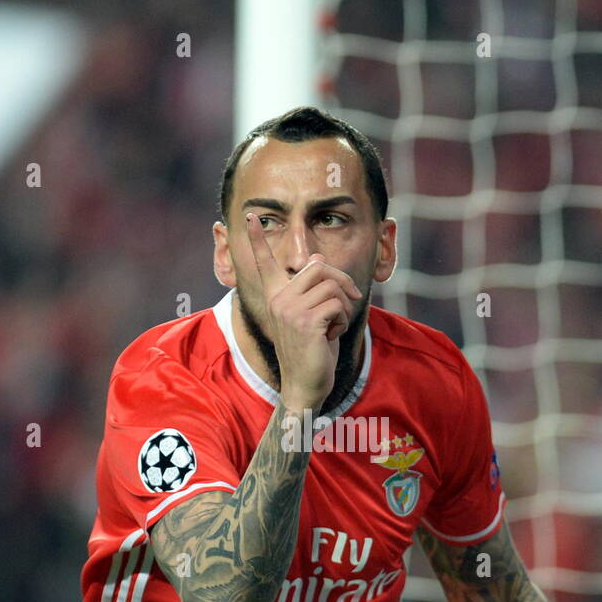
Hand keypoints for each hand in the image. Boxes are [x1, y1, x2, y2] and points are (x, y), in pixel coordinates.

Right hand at [242, 212, 362, 411]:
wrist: (305, 385)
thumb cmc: (312, 350)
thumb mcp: (311, 315)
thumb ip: (311, 288)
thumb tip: (317, 258)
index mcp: (275, 295)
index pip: (264, 261)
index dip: (256, 239)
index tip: (249, 216)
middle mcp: (277, 298)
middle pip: (319, 266)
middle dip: (343, 282)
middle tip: (352, 300)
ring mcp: (289, 309)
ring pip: (333, 286)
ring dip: (343, 306)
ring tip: (332, 326)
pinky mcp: (305, 321)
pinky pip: (337, 304)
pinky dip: (342, 320)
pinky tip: (330, 336)